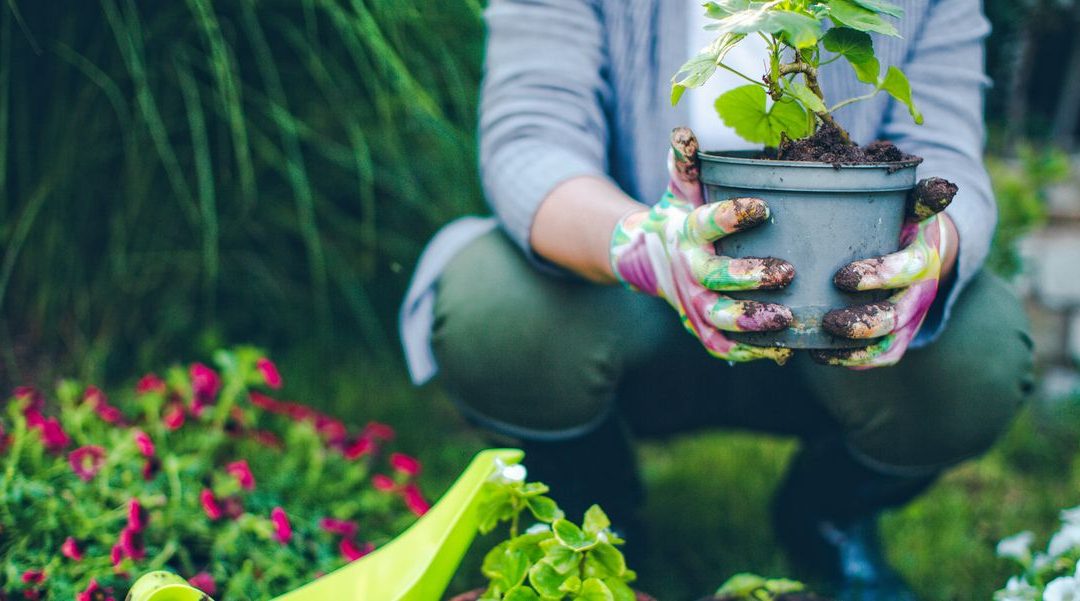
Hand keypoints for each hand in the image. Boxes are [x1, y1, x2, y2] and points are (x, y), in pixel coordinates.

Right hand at [609, 127, 795, 363]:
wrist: (647, 259)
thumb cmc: (680, 216)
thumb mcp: (681, 188)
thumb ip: (687, 163)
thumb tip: (684, 131)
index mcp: (688, 233)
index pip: (708, 223)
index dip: (733, 216)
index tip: (764, 207)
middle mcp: (688, 271)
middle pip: (715, 278)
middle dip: (749, 277)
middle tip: (786, 271)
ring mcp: (694, 303)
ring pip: (720, 317)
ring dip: (752, 320)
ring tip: (787, 317)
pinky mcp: (701, 328)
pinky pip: (723, 345)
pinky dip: (749, 351)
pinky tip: (781, 350)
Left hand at [812, 177, 958, 367]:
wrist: (923, 249)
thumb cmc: (903, 222)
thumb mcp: (912, 206)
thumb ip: (920, 197)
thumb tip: (942, 186)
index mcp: (922, 258)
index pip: (907, 270)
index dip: (878, 276)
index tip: (841, 278)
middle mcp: (920, 293)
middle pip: (897, 317)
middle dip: (863, 322)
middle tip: (828, 321)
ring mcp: (910, 319)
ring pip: (888, 344)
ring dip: (856, 349)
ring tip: (820, 344)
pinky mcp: (899, 337)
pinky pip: (880, 357)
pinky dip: (853, 361)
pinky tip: (820, 356)